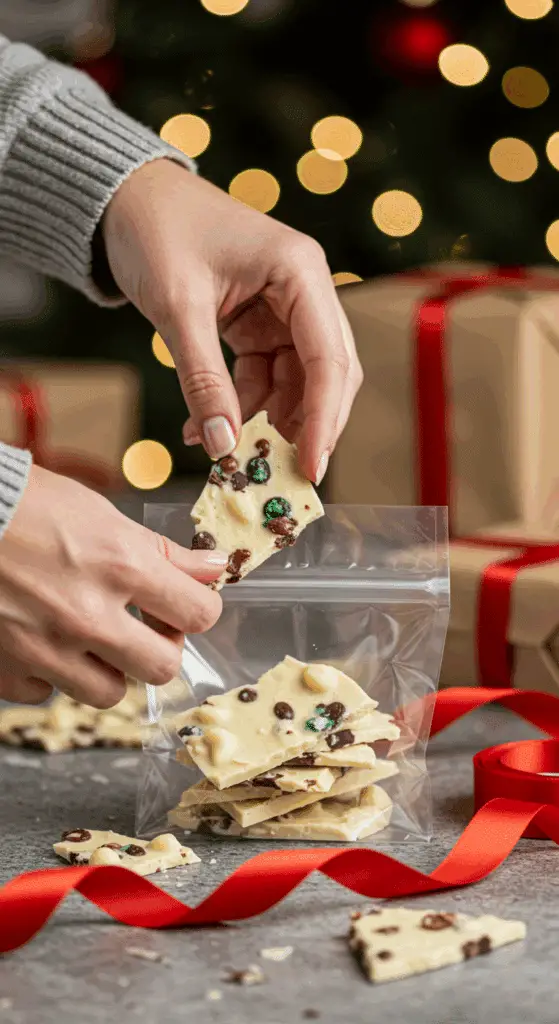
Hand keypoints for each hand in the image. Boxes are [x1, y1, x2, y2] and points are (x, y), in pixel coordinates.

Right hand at [0, 466, 223, 706]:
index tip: (185, 604)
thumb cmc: (25, 503)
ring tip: (91, 635)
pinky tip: (44, 639)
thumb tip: (211, 568)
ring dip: (109, 667)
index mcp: (120, 566)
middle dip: (160, 647)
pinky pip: (49, 694)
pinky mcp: (9, 669)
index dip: (198, 609)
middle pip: (163, 667)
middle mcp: (87, 616)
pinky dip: (51, 674)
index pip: (198, 613)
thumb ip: (161, 551)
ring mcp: (46, 649)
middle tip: (144, 627)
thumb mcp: (102, 514)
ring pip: (109, 692)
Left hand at [103, 159, 362, 483]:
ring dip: (267, 424)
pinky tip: (208, 430)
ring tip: (231, 458)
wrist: (124, 198)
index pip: (329, 359)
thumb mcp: (178, 307)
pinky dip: (241, 408)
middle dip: (304, 427)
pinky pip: (262, 379)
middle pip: (325, 376)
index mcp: (300, 272)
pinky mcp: (258, 326)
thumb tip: (224, 445)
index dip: (324, 420)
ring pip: (295, 384)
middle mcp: (303, 292)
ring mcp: (283, 311)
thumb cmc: (155, 230)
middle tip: (281, 476)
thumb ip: (203, 379)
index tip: (310, 467)